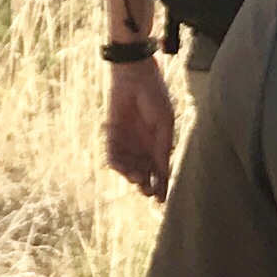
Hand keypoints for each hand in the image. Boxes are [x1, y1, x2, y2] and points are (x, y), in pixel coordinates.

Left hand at [104, 56, 177, 198]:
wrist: (134, 76)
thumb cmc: (155, 96)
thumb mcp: (165, 122)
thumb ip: (164, 145)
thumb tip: (164, 169)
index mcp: (158, 143)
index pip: (160, 170)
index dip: (161, 186)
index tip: (161, 200)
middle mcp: (143, 145)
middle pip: (144, 173)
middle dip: (145, 184)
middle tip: (146, 191)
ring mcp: (127, 141)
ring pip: (129, 167)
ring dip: (132, 175)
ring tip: (137, 178)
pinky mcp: (112, 135)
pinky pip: (113, 156)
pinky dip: (118, 164)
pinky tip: (123, 168)